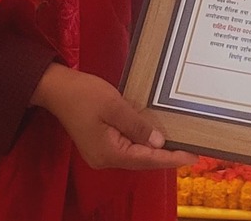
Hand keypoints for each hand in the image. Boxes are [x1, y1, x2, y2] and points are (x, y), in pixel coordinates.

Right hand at [31, 66, 196, 170]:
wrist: (57, 88)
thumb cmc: (84, 95)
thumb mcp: (115, 106)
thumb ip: (137, 126)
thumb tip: (158, 142)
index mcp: (109, 153)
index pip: (147, 160)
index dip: (171, 158)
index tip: (193, 156)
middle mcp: (105, 159)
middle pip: (142, 160)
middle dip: (166, 155)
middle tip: (192, 150)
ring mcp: (102, 153)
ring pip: (135, 153)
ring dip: (154, 149)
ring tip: (179, 145)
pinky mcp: (101, 144)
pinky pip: (127, 146)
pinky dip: (142, 141)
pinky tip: (156, 136)